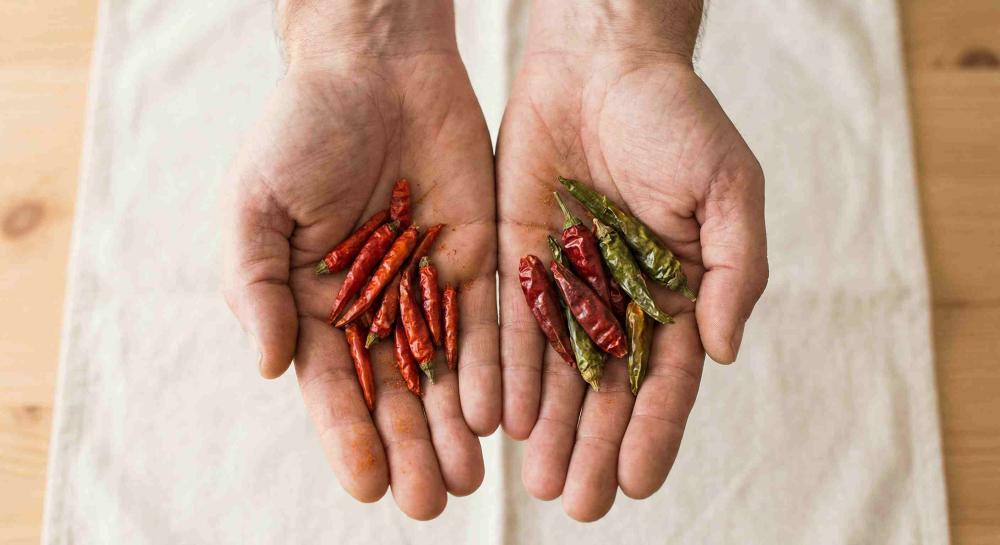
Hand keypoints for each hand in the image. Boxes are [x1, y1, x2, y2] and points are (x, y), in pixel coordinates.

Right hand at [222, 0, 499, 519]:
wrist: (375, 68)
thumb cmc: (300, 130)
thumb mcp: (256, 203)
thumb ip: (257, 284)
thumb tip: (271, 367)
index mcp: (314, 304)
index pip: (333, 385)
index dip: (347, 435)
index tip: (366, 484)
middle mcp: (376, 309)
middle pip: (395, 392)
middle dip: (411, 448)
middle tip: (432, 502)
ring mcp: (429, 289)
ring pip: (444, 372)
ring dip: (455, 428)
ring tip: (470, 481)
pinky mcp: (478, 261)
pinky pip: (485, 325)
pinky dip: (488, 370)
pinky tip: (494, 413)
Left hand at [497, 0, 767, 519]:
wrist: (603, 63)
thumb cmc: (678, 119)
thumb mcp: (728, 189)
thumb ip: (734, 271)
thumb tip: (724, 352)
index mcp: (675, 289)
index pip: (666, 377)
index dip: (654, 430)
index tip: (635, 482)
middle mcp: (618, 296)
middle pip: (606, 388)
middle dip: (592, 445)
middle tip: (576, 502)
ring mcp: (566, 281)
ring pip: (555, 368)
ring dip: (547, 425)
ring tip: (537, 481)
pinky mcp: (518, 257)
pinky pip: (510, 322)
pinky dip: (507, 369)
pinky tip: (502, 415)